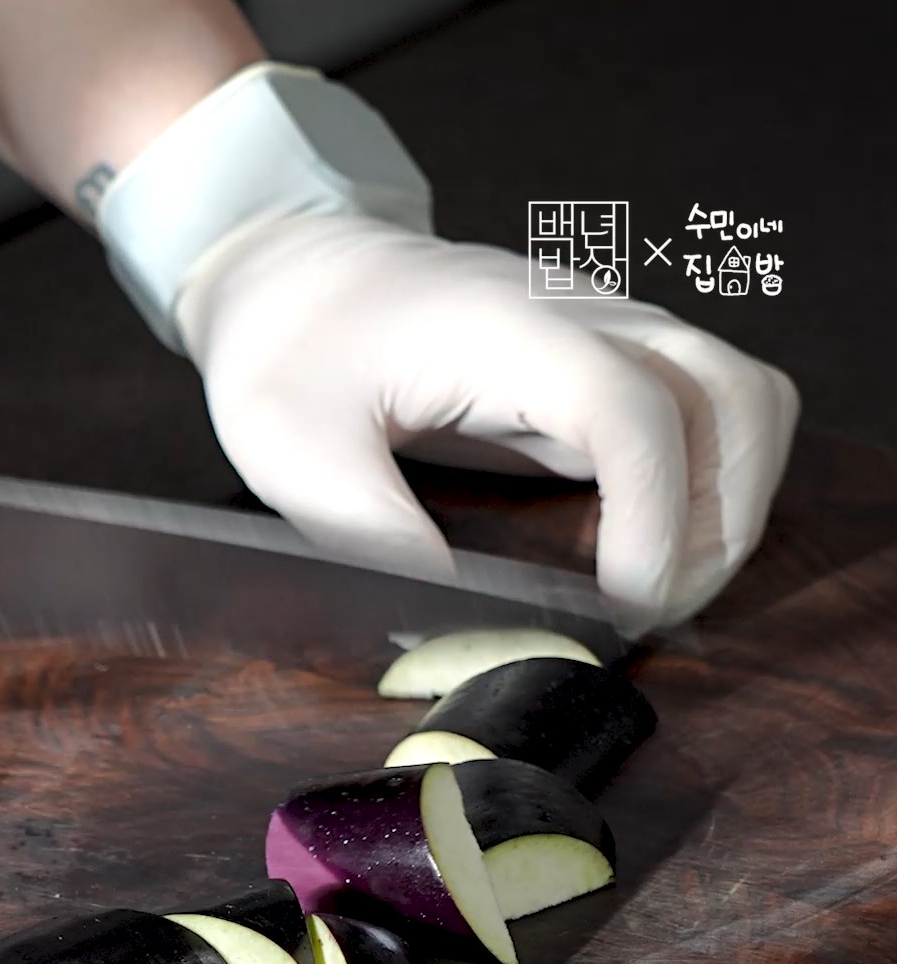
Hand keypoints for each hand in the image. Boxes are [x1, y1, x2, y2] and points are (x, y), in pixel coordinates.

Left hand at [177, 211, 799, 628]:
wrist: (292, 267)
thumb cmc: (287, 347)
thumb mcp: (294, 451)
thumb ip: (375, 535)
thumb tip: (456, 626)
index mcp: (508, 329)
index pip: (637, 410)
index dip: (654, 520)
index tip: (621, 608)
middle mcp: (585, 317)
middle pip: (737, 397)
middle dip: (719, 524)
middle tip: (647, 610)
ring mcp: (610, 334)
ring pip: (745, 403)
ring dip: (728, 508)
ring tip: (655, 588)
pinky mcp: (610, 365)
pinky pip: (711, 417)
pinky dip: (708, 489)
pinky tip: (641, 550)